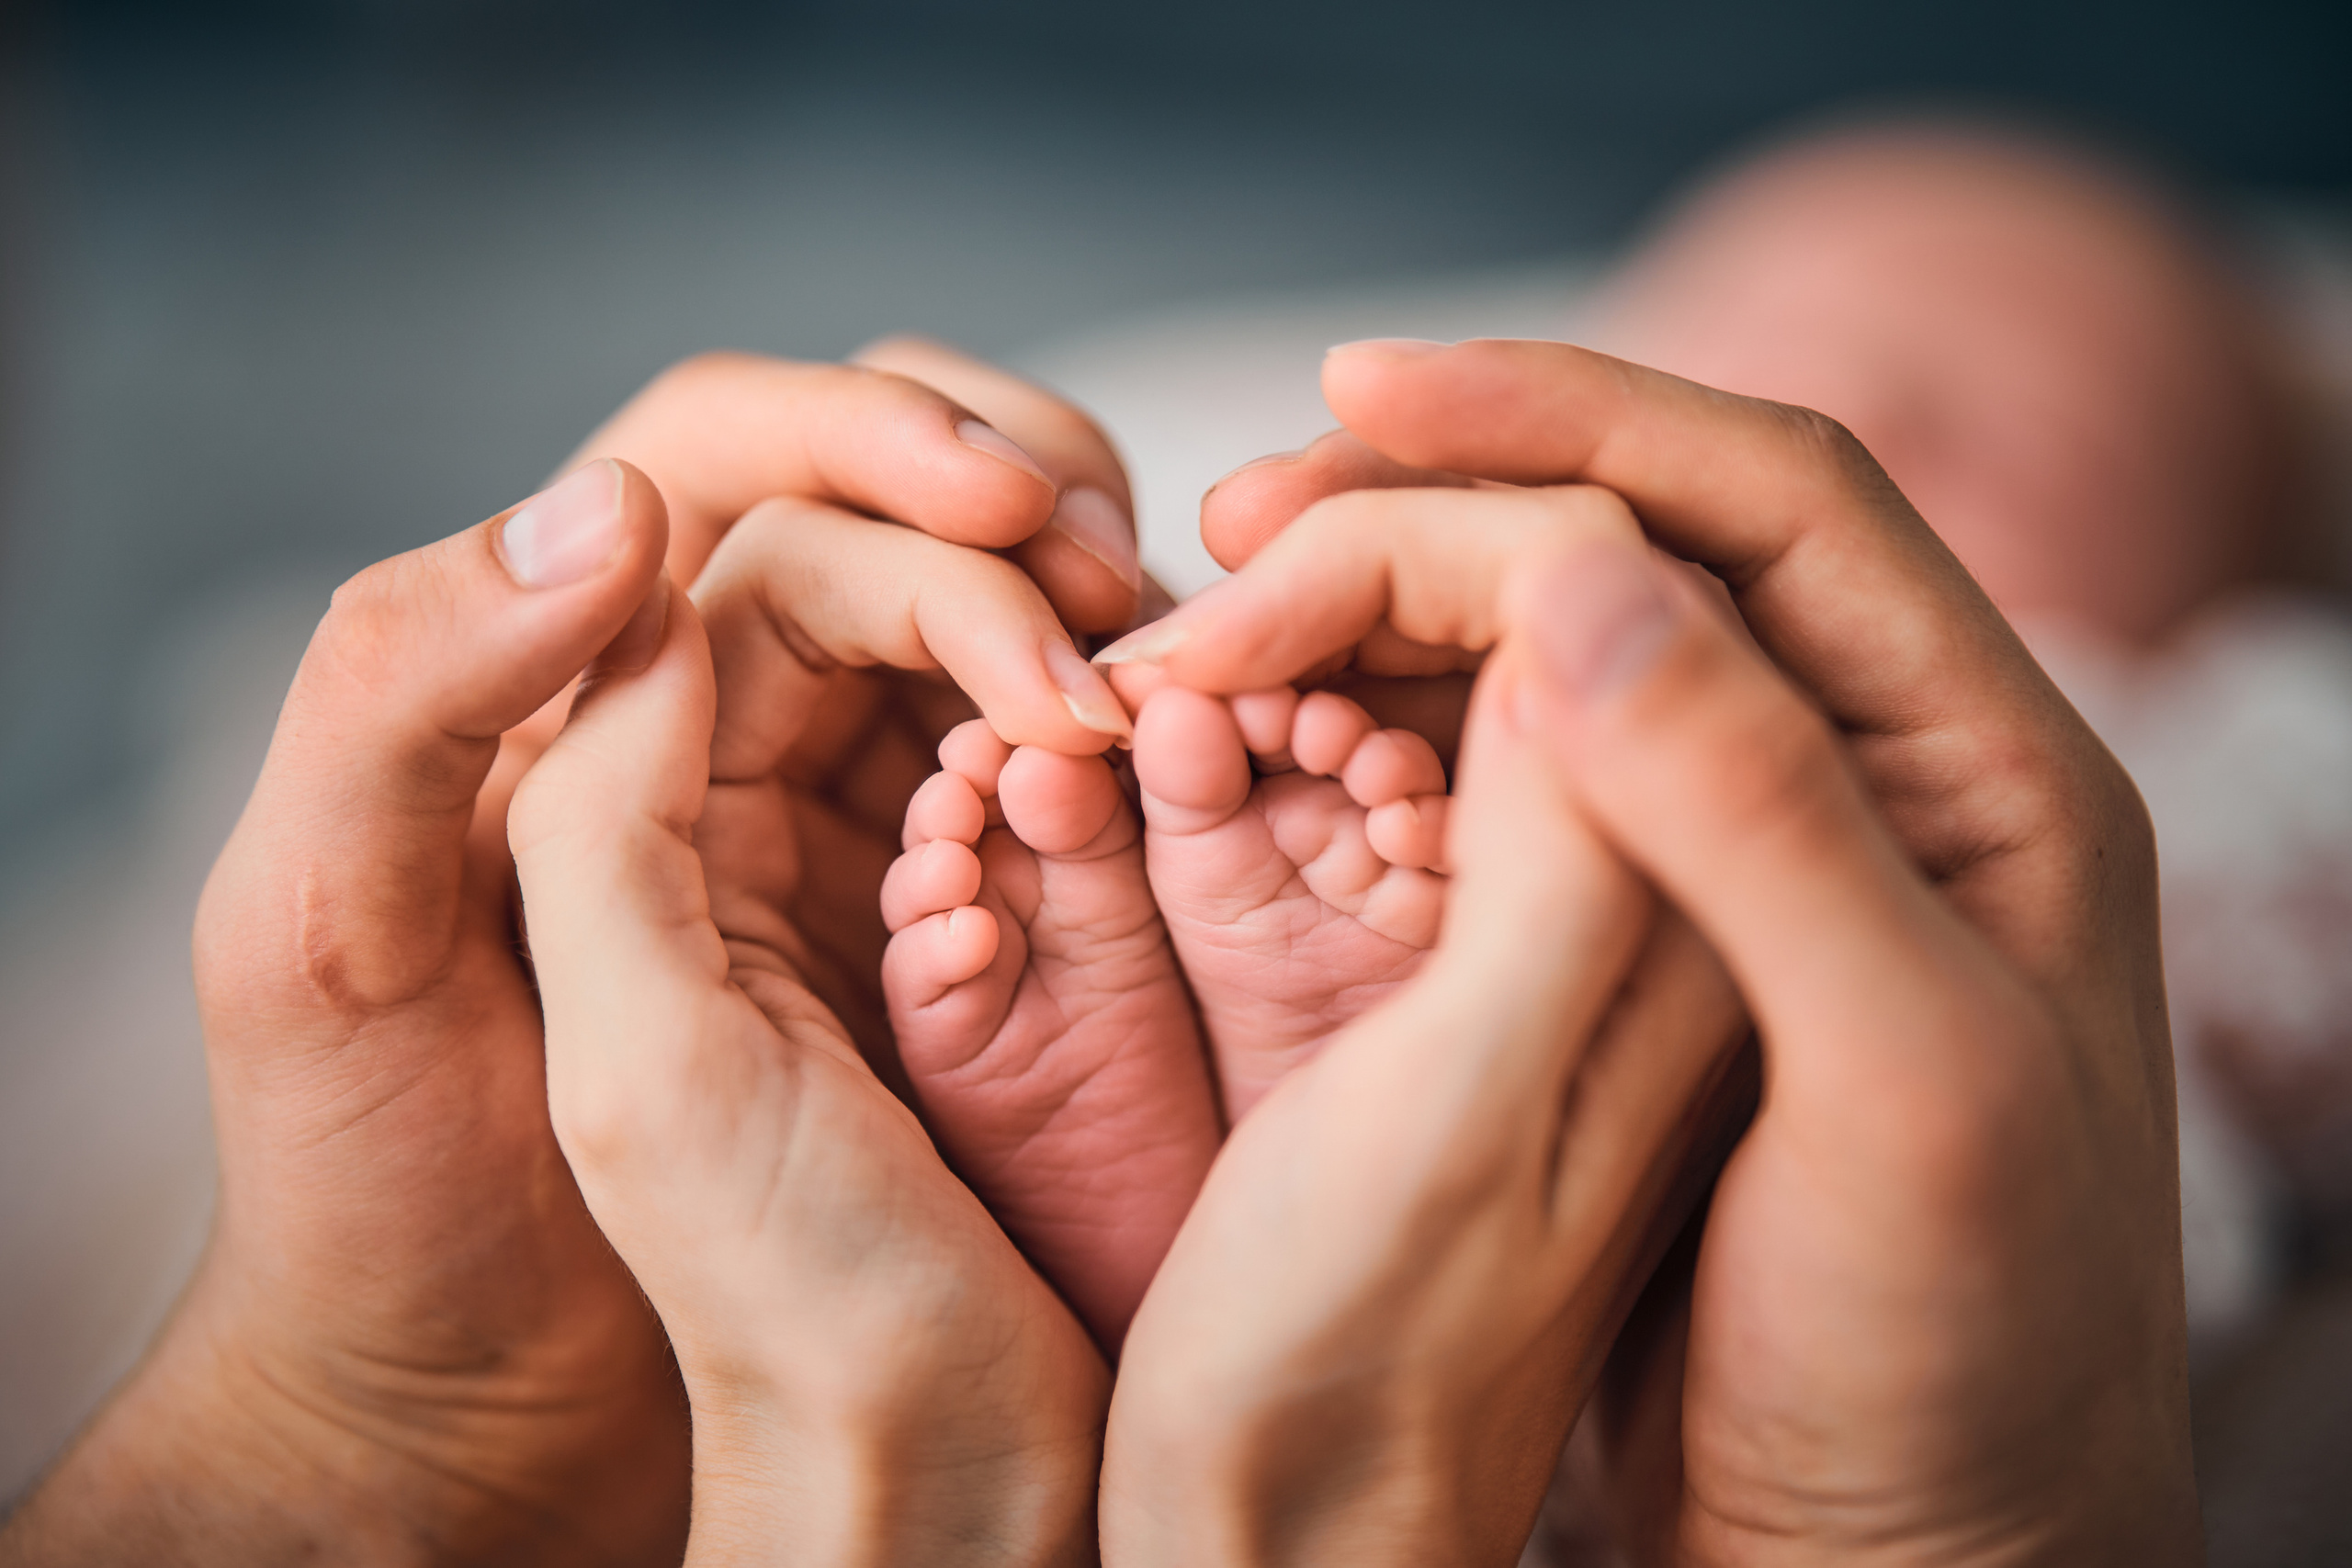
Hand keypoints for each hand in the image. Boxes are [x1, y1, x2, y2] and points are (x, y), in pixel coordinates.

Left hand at [0, 347, 1130, 1564]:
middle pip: (873, 503)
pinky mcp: (920, 910)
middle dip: (1012, 506)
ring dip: (1076, 607)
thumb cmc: (390, 1215)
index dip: (879, 448)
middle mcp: (691, 725)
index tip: (1015, 517)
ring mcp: (819, 814)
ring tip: (1160, 673)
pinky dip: (1106, 738)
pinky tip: (1155, 775)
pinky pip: (1032, 764)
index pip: (728, 467)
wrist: (504, 1433)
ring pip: (972, 615)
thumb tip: (608, 506)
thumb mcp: (335, 948)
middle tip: (1120, 596)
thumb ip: (423, 701)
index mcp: (551, 688)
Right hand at [1126, 337, 2197, 1561]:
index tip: (1358, 398)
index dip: (1564, 413)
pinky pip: (1504, 784)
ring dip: (1385, 615)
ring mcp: (1743, 868)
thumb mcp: (1902, 1099)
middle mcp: (1865, 785)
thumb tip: (1597, 584)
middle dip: (1433, 505)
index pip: (1773, 494)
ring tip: (1218, 624)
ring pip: (1553, 658)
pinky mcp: (1643, 959)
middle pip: (1642, 547)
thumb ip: (1766, 826)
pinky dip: (1382, 736)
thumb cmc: (1958, 1367)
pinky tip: (1277, 744)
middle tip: (1232, 524)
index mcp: (1976, 773)